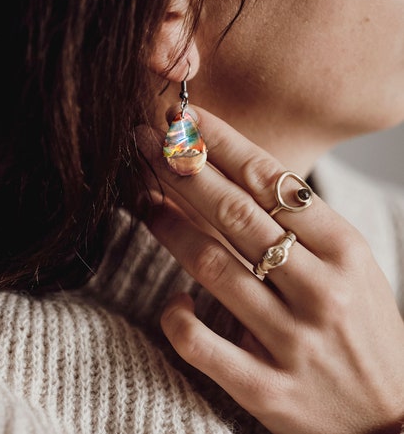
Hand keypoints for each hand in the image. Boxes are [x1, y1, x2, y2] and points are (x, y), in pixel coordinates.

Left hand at [141, 106, 403, 433]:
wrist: (390, 420)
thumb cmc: (364, 332)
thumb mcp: (353, 268)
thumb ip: (303, 226)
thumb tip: (234, 170)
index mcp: (347, 252)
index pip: (272, 181)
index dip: (221, 143)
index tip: (185, 118)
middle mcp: (321, 292)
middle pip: (235, 214)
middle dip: (182, 170)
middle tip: (143, 140)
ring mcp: (292, 341)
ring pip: (212, 267)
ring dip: (168, 228)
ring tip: (143, 200)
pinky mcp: (266, 388)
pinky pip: (201, 344)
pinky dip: (177, 316)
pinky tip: (173, 299)